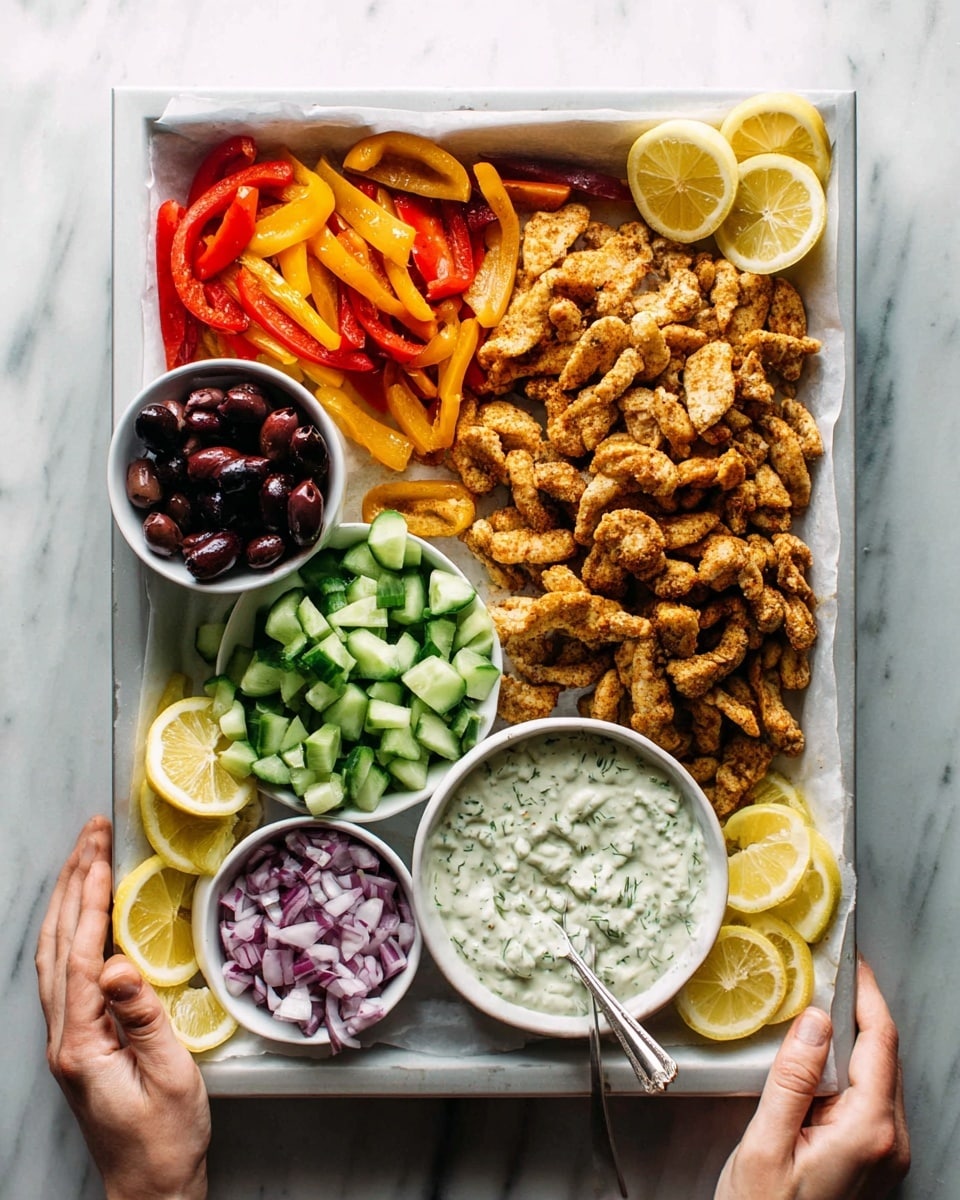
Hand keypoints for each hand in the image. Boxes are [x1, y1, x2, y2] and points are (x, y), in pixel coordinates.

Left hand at [36, 816, 210, 1199]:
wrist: (149, 1188)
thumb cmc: (165, 1138)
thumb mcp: (167, 1077)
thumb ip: (143, 1019)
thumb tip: (118, 966)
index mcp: (82, 1043)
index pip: (82, 954)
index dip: (90, 899)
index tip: (99, 853)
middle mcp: (64, 1037)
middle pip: (57, 945)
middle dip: (73, 882)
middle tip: (91, 834)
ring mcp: (66, 1039)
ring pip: (54, 956)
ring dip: (67, 901)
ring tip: (85, 856)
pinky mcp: (77, 1042)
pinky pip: (65, 973)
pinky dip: (72, 930)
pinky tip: (85, 915)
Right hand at [715, 957, 909, 1198]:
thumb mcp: (765, 1144)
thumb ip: (794, 1080)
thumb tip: (815, 1019)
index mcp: (869, 1130)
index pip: (880, 1042)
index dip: (866, 994)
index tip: (849, 959)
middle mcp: (890, 1140)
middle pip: (885, 1054)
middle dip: (859, 1009)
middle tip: (827, 972)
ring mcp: (887, 1154)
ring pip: (879, 1075)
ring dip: (854, 1037)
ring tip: (819, 1004)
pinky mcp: (874, 1160)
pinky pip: (870, 1098)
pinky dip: (850, 1067)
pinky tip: (820, 1057)